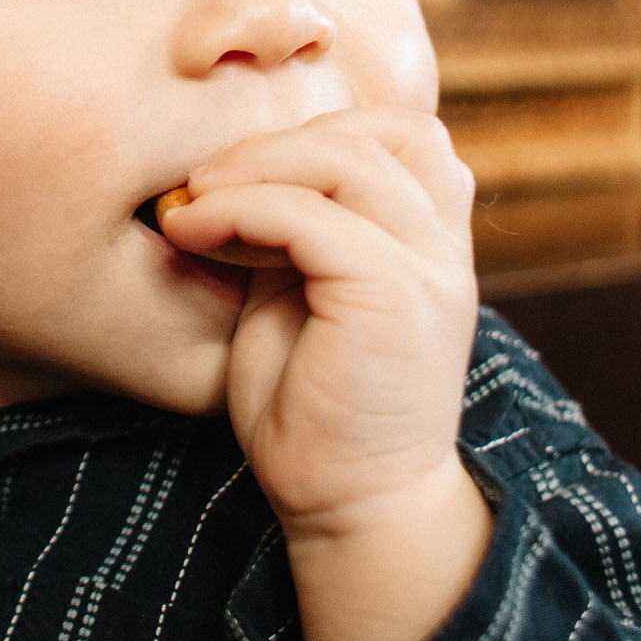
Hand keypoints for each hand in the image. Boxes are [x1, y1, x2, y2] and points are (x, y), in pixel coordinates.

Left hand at [158, 106, 489, 640]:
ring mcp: (429, 271)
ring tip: (197, 201)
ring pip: (351, 160)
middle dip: (286, 138)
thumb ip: (285, 235)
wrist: (351, 509)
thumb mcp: (293, 299)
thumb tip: (225, 176)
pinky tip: (196, 232)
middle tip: (207, 178)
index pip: (403, 135)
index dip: (318, 133)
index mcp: (431, 244)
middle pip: (386, 131)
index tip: (235, 175)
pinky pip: (313, 219)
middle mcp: (445, 249)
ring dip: (257, 166)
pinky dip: (244, 210)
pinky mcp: (394, 298)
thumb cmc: (312, 416)